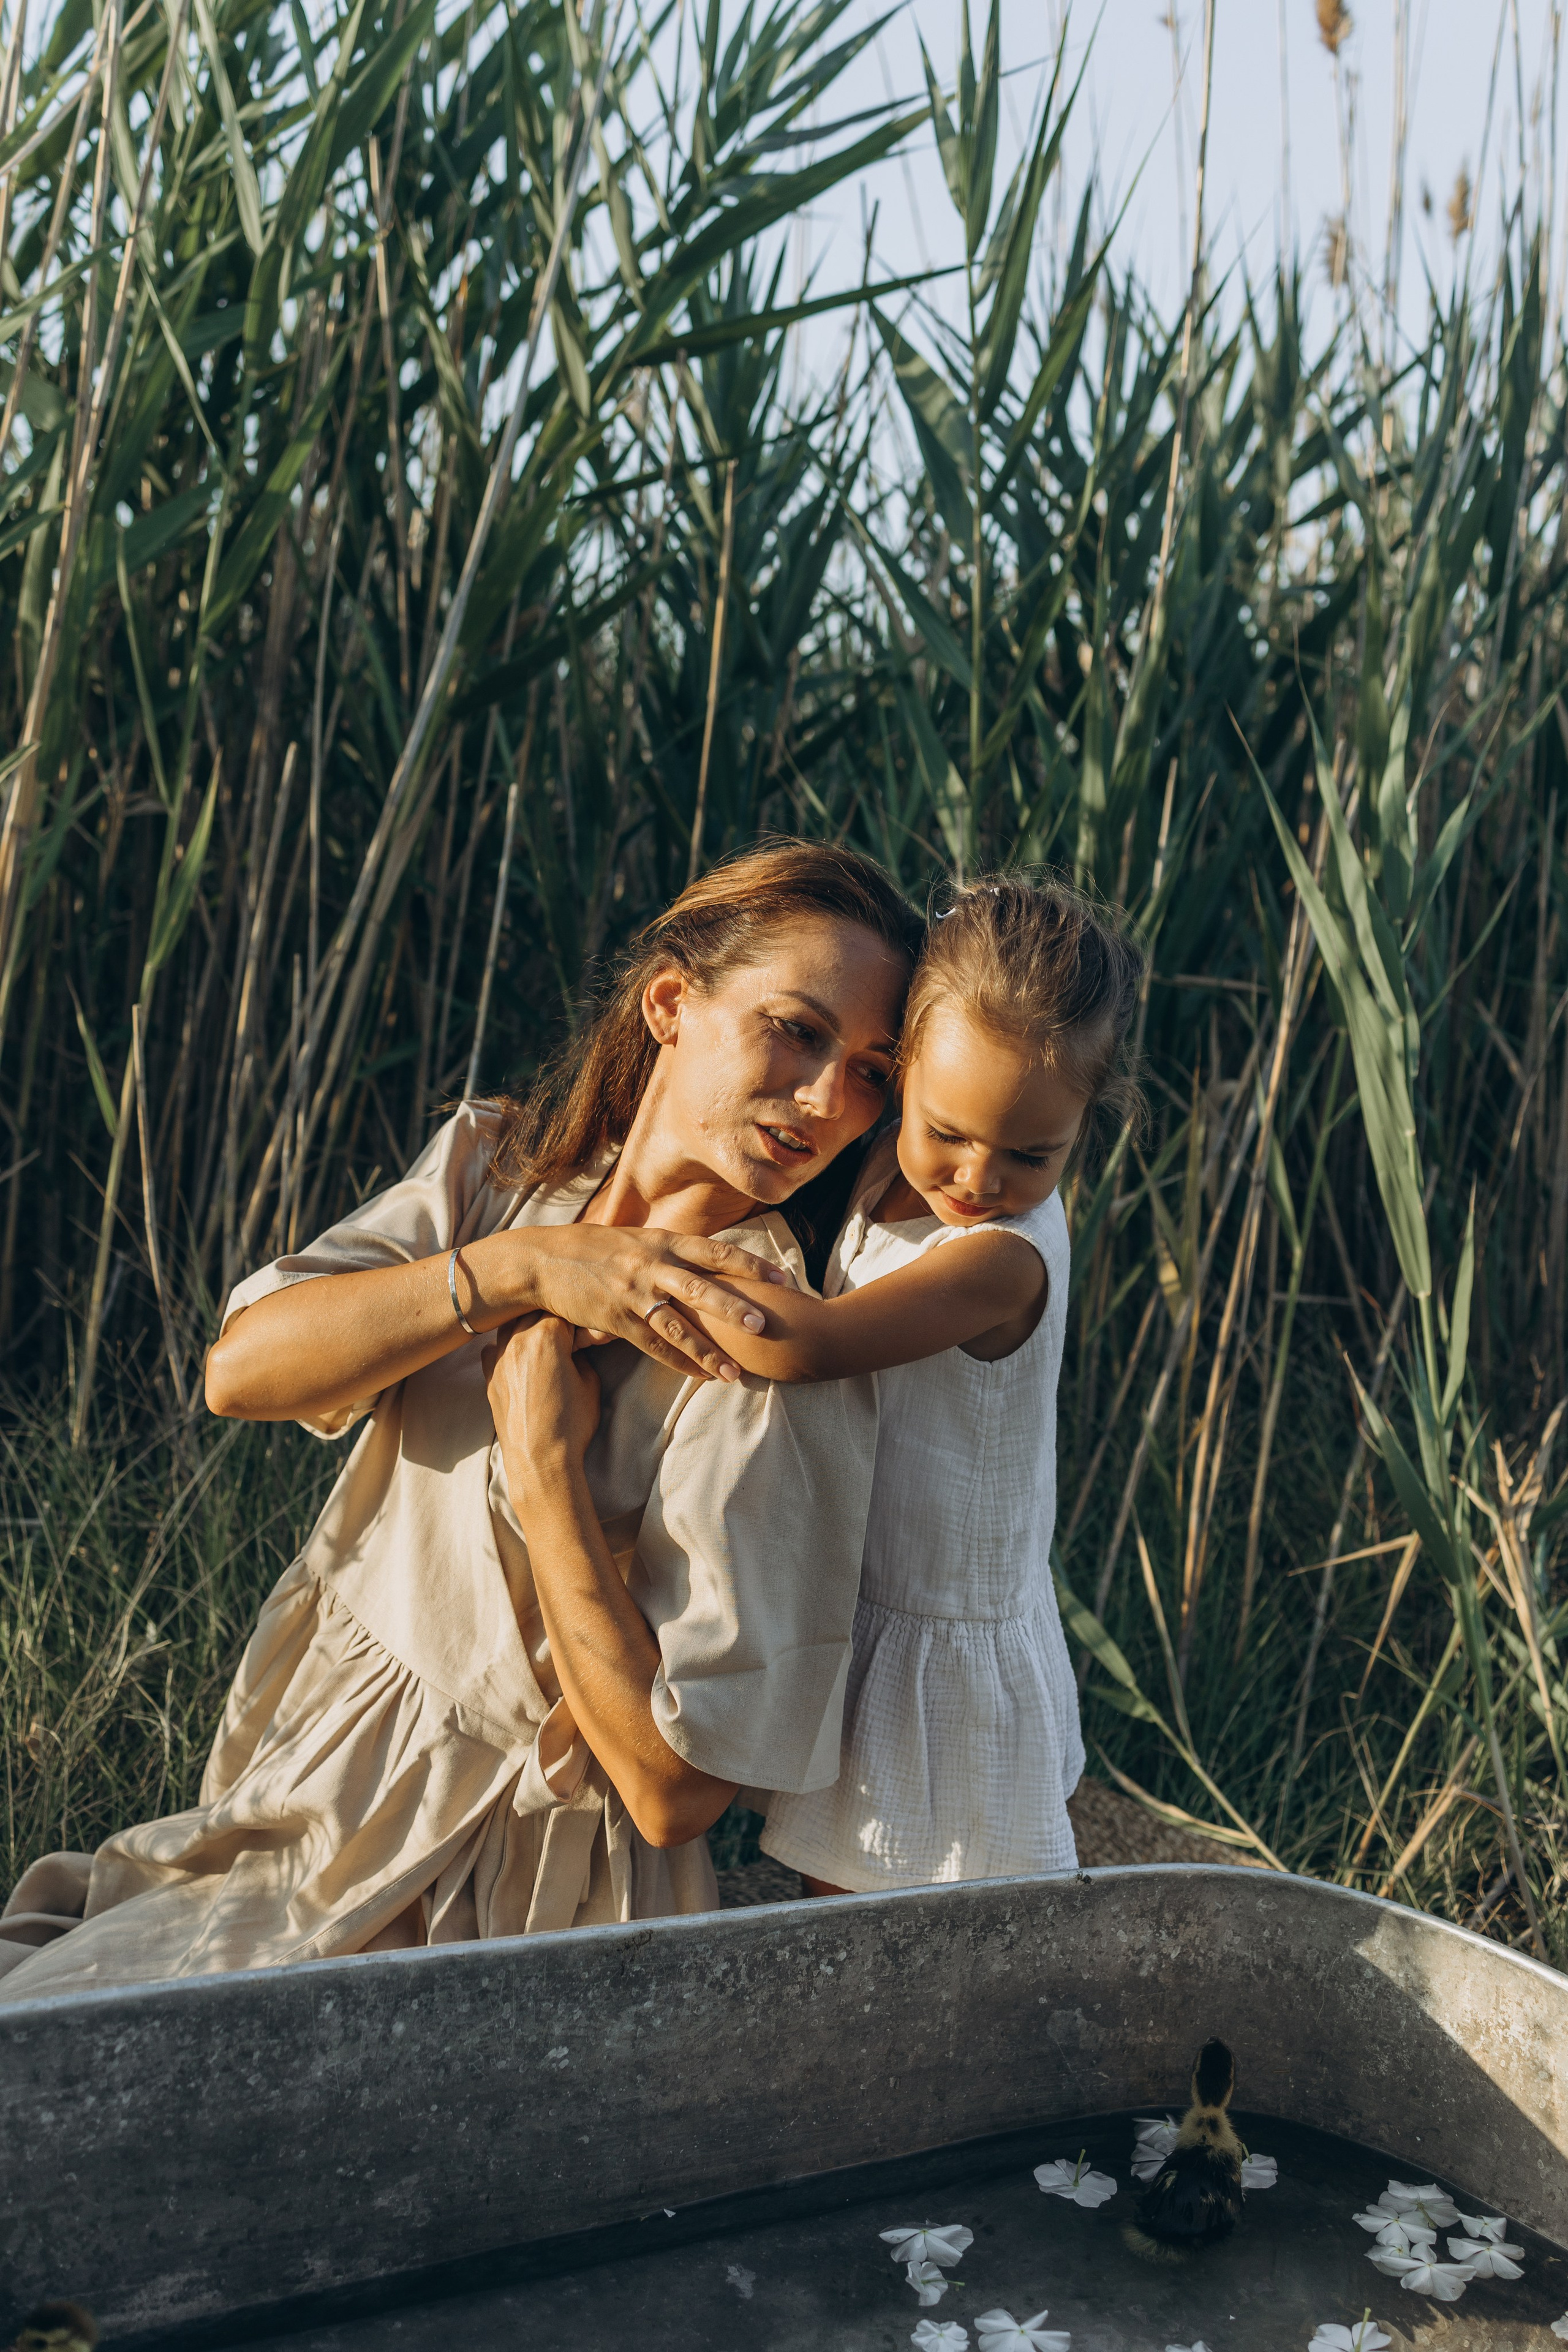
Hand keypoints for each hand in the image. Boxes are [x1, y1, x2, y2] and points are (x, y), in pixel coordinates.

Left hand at [484, 1315, 600, 1488]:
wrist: (539, 1461)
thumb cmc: (570, 1424)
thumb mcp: (590, 1384)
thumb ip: (582, 1355)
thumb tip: (575, 1346)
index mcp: (546, 1337)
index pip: (564, 1310)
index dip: (578, 1319)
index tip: (586, 1331)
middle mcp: (517, 1341)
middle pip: (535, 1310)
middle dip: (553, 1317)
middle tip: (568, 1331)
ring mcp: (499, 1358)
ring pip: (511, 1324)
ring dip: (528, 1325)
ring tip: (544, 1338)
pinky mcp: (489, 1376)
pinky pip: (495, 1348)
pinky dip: (508, 1346)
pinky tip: (520, 1355)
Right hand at [519, 1225, 787, 1382]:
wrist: (543, 1259)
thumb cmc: (593, 1246)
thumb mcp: (636, 1237)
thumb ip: (671, 1248)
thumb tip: (708, 1256)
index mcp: (662, 1240)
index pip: (716, 1251)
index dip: (750, 1265)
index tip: (781, 1279)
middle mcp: (651, 1265)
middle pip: (702, 1288)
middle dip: (735, 1309)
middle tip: (766, 1326)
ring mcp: (633, 1294)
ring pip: (678, 1326)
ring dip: (708, 1351)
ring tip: (735, 1373)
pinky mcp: (615, 1320)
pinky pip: (652, 1346)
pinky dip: (678, 1363)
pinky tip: (701, 1377)